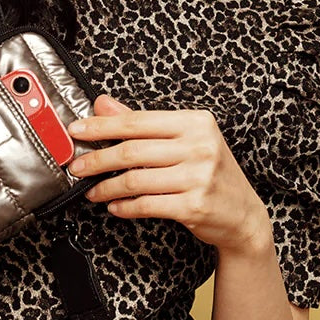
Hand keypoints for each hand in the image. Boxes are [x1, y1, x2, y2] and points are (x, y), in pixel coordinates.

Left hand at [67, 95, 271, 253]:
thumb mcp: (184, 140)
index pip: (138, 121)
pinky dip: (125, 206)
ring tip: (92, 190)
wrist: (243, 215)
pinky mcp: (195, 205)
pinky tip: (114, 206)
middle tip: (76, 166)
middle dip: (97, 159)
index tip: (77, 130)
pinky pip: (147, 204)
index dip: (102, 126)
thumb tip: (103, 104)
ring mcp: (199, 177)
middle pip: (133, 150)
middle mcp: (200, 146)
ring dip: (106, 187)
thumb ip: (143, 123)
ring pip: (136, 179)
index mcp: (196, 122)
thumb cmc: (210, 172)